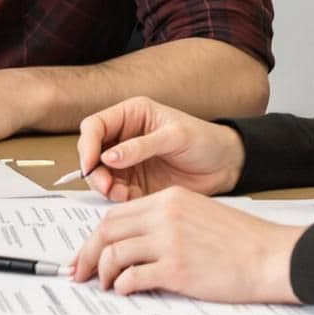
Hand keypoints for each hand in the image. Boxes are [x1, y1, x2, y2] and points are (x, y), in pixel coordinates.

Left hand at [66, 189, 300, 301]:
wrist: (271, 256)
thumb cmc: (242, 241)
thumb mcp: (199, 214)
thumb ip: (165, 221)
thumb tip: (132, 244)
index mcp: (169, 199)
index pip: (116, 215)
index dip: (96, 237)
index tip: (87, 253)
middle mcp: (164, 215)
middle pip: (106, 231)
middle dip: (88, 254)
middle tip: (80, 273)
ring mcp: (169, 241)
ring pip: (114, 254)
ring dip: (103, 273)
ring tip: (106, 285)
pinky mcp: (176, 268)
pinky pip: (132, 277)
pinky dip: (122, 286)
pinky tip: (126, 291)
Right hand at [74, 96, 243, 198]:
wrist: (226, 166)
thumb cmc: (205, 141)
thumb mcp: (174, 137)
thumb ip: (140, 146)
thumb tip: (107, 157)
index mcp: (131, 115)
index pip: (95, 126)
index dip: (87, 144)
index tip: (90, 164)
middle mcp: (124, 137)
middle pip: (92, 152)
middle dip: (93, 170)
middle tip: (104, 185)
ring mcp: (128, 162)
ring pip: (101, 175)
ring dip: (104, 186)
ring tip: (118, 194)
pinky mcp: (136, 183)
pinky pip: (116, 191)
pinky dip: (117, 197)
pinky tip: (127, 198)